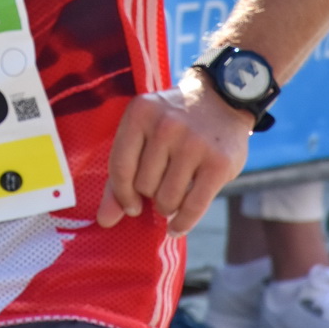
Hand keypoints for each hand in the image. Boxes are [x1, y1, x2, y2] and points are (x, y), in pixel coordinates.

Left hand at [96, 72, 250, 236]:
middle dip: (151, 194)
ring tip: (174, 194)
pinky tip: (177, 226)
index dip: (122, 194)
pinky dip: (183, 223)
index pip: (121, 167)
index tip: (131, 206)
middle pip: (144, 186)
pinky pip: (193, 207)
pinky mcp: (219, 163)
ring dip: (168, 206)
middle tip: (162, 184)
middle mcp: (166, 126)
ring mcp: (194, 143)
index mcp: (140, 114)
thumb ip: (122, 174)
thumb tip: (105, 220)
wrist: (222, 101)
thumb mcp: (144, 134)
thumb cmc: (174, 124)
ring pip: (167, 199)